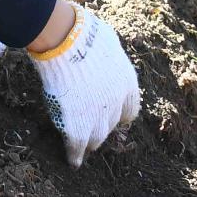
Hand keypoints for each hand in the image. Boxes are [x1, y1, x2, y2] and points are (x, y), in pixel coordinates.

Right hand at [29, 6, 141, 166]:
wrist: (67, 42)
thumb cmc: (85, 34)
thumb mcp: (108, 43)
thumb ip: (108, 56)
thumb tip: (103, 49)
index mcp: (128, 85)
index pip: (129, 110)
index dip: (119, 113)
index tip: (111, 114)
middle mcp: (117, 104)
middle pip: (111, 125)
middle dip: (102, 127)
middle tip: (92, 128)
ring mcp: (98, 117)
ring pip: (96, 139)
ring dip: (89, 142)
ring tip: (84, 148)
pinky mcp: (78, 126)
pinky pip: (77, 146)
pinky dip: (74, 156)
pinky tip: (73, 162)